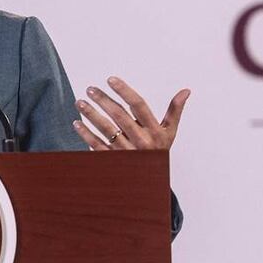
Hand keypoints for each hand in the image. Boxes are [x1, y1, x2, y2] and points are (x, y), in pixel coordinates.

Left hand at [72, 76, 188, 150]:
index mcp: (154, 131)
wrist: (151, 182)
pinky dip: (86, 134)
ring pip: (106, 130)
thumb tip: (186, 91)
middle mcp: (140, 141)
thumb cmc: (159, 151)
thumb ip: (175, 110)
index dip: (124, 91)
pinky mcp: (113, 160)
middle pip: (119, 116)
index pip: (138, 106)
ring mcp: (126, 151)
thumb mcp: (170, 132)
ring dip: (91, 115)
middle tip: (90, 89)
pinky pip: (97, 146)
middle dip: (103, 101)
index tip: (111, 80)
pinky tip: (77, 123)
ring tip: (80, 102)